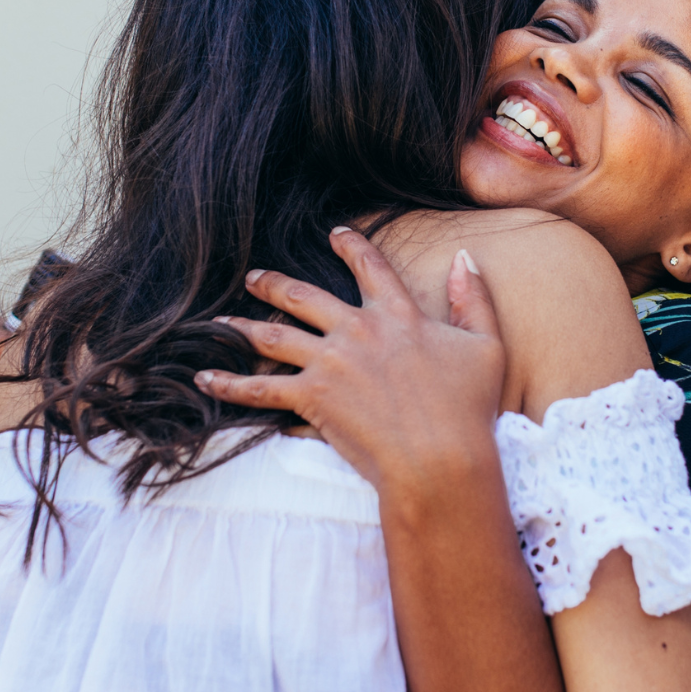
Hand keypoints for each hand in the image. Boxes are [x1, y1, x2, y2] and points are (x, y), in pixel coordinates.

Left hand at [194, 227, 505, 495]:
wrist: (440, 458)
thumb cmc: (468, 409)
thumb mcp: (486, 345)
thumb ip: (473, 298)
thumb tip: (464, 257)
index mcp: (398, 314)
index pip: (370, 267)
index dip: (351, 247)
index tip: (334, 233)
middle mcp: (358, 329)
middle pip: (304, 296)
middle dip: (274, 284)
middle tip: (254, 277)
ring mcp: (331, 362)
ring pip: (274, 336)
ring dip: (243, 327)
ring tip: (220, 322)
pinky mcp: (312, 397)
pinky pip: (259, 388)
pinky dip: (229, 384)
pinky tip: (204, 380)